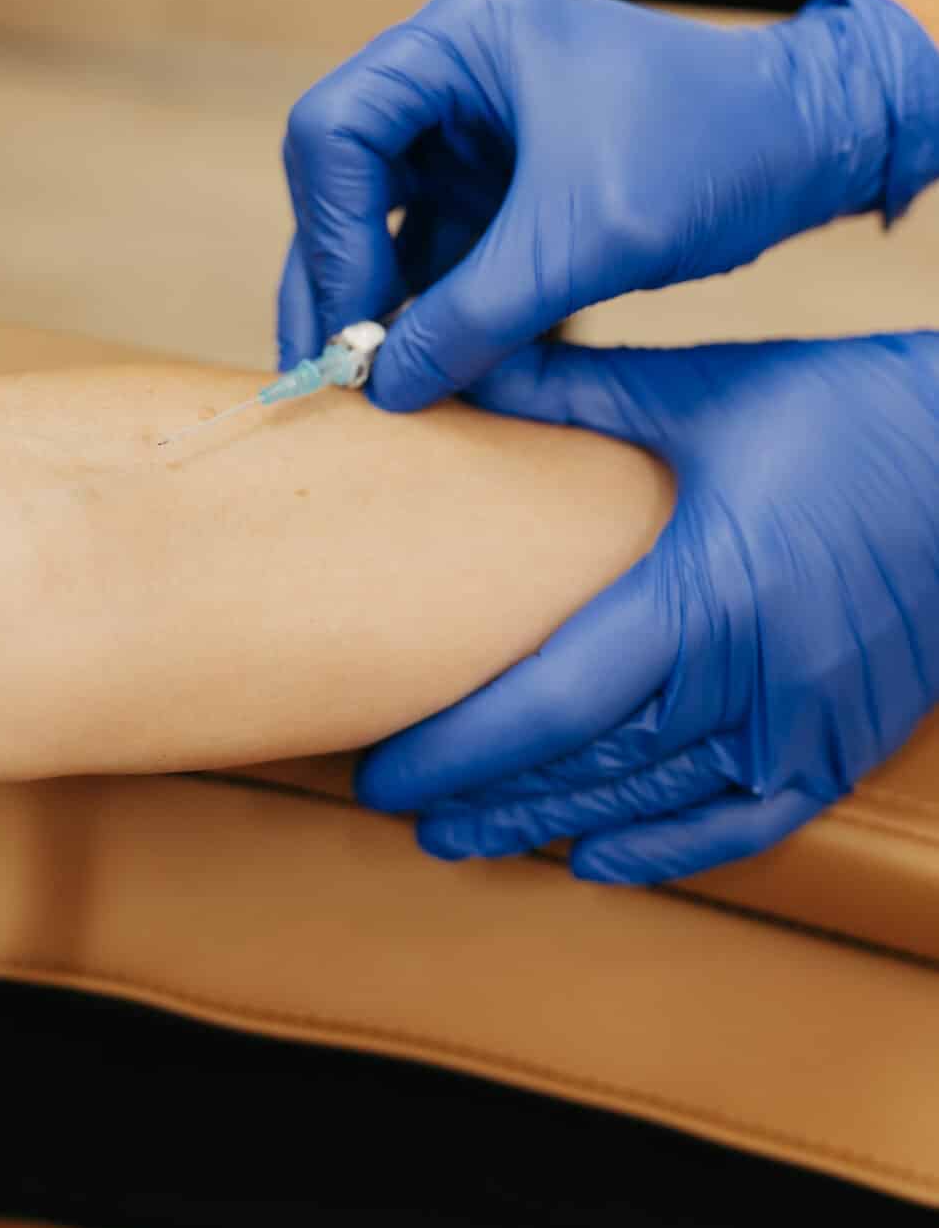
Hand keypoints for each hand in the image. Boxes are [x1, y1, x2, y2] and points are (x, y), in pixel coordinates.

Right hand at [279, 0, 938, 408]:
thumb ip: (477, 316)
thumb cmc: (718, 149)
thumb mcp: (585, 243)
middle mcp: (452, 69)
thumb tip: (386, 387)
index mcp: (465, 35)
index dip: (331, 234)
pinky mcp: (498, 176)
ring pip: (380, 217)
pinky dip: (425, 304)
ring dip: (374, 299)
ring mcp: (471, 124)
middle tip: (324, 367)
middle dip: (335, 274)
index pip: (337, 128)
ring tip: (364, 383)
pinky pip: (433, 243)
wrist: (810, 145)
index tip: (354, 325)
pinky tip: (418, 367)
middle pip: (343, 173)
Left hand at [356, 332, 938, 882]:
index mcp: (702, 592)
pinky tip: (601, 861)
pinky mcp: (845, 740)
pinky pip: (748, 823)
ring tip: (467, 836)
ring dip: (554, 825)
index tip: (383, 770)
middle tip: (398, 810)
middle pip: (588, 767)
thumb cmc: (844, 411)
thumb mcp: (698, 391)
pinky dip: (671, 850)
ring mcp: (805, 721)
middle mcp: (753, 677)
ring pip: (655, 802)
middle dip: (485, 797)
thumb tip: (442, 366)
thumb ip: (565, 393)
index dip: (458, 749)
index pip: (550, 700)